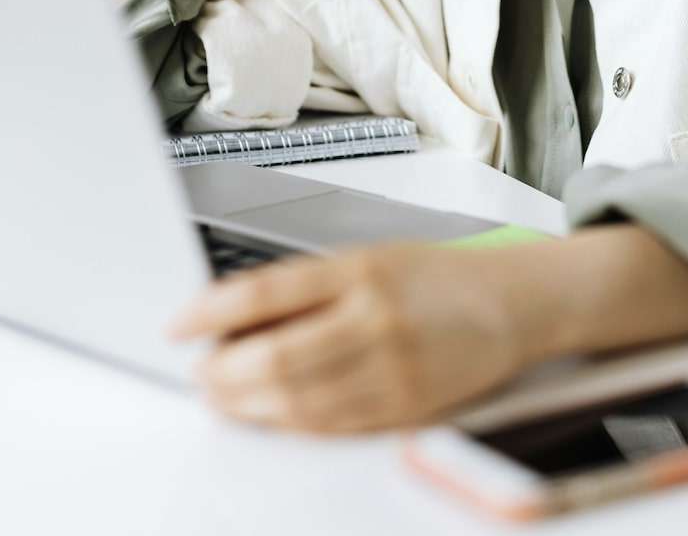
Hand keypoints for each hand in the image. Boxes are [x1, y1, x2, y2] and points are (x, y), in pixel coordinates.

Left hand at [167, 242, 530, 434]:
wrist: (508, 305)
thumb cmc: (434, 278)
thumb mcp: (369, 258)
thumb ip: (306, 286)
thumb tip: (236, 316)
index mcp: (360, 270)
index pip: (264, 293)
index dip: (209, 312)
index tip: (179, 325)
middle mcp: (373, 318)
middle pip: (272, 358)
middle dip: (221, 373)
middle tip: (202, 373)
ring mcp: (391, 369)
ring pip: (295, 403)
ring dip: (246, 406)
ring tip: (225, 398)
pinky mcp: (404, 411)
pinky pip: (330, 428)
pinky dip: (289, 426)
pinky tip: (270, 417)